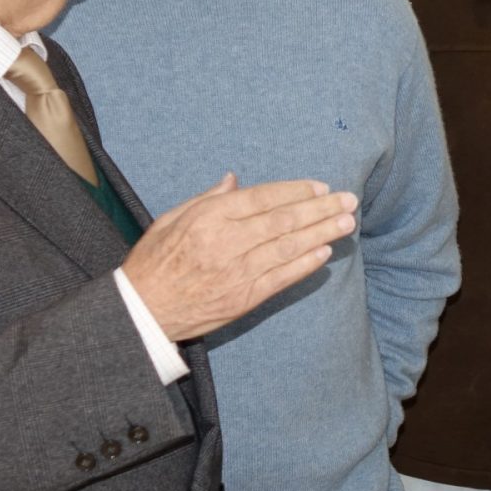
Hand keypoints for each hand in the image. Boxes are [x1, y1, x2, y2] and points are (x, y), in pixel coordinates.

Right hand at [124, 174, 357, 340]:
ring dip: (322, 234)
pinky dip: (305, 265)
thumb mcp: (171, 219)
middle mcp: (227, 242)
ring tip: (347, 223)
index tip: (321, 187)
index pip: (263, 198)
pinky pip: (282, 279)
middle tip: (349, 200)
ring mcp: (238, 272)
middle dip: (321, 209)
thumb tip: (234, 179)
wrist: (142, 312)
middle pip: (283, 220)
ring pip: (289, 248)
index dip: (296, 191)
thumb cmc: (154, 261)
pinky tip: (325, 253)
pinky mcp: (244, 299)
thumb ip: (207, 198)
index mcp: (209, 218)